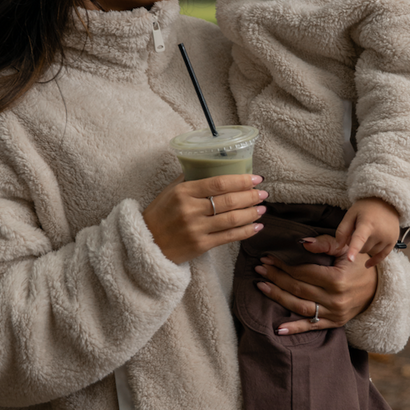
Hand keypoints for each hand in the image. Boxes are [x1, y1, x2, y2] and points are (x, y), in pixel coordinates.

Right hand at [143, 174, 267, 264]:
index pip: (219, 182)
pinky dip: (246, 231)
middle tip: (263, 193)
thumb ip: (189, 179)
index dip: (241, 180)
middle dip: (251, 196)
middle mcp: (191, 209)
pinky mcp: (201, 245)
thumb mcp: (169, 192)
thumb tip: (210, 164)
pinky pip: (229, 237)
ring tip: (262, 209)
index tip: (255, 178)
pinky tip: (256, 226)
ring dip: (251, 213)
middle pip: (229, 200)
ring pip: (232, 219)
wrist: (146, 245)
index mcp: (184, 192)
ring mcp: (196, 228)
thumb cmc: (159, 215)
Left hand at [254, 242, 377, 334]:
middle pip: (298, 288)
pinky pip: (311, 327)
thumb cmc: (359, 265)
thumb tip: (301, 242)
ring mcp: (334, 314)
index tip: (268, 259)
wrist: (379, 288)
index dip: (283, 265)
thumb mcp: (346, 249)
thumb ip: (325, 244)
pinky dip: (294, 329)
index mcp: (337, 280)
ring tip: (262, 287)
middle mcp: (335, 299)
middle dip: (276, 278)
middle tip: (259, 269)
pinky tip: (278, 329)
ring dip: (278, 297)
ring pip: (300, 307)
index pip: (303, 272)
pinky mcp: (334, 323)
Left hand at [328, 197, 400, 266]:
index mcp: (367, 223)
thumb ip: (342, 230)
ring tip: (366, 235)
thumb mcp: (351, 214)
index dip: (353, 249)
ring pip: (371, 252)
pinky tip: (367, 264)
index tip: (349, 259)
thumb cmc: (366, 208)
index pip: (359, 238)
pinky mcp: (393, 241)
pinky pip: (382, 257)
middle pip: (363, 249)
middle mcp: (380, 232)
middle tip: (356, 233)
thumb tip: (338, 247)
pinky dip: (374, 260)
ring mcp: (388, 238)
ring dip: (365, 248)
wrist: (387, 201)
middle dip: (356, 245)